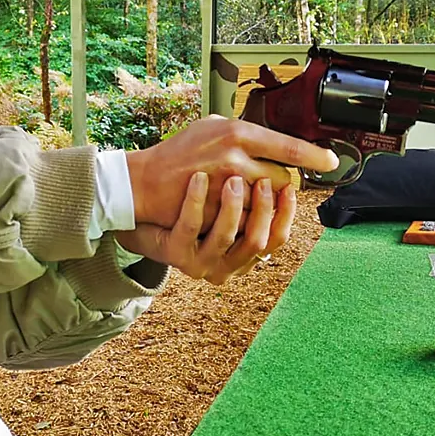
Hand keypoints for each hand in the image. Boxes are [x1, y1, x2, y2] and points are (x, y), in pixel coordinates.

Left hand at [115, 173, 296, 285]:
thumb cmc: (191, 209)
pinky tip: (199, 177)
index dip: (285, 213)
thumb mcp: (226, 206)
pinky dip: (196, 199)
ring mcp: (199, 262)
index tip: (289, 185)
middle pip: (256, 241)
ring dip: (232, 205)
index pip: (276, 239)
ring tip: (232, 176)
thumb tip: (286, 170)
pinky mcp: (175, 252)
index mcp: (244, 255)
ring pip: (225, 236)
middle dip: (263, 208)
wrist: (145, 219)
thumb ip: (252, 198)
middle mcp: (226, 265)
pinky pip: (190, 225)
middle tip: (262, 178)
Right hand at [125, 116, 334, 230]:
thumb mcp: (210, 126)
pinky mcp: (219, 212)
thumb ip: (243, 132)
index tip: (331, 161)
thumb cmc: (178, 152)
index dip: (315, 156)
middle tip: (268, 183)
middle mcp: (235, 158)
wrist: (144, 181)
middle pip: (283, 179)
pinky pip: (248, 220)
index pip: (289, 146)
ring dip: (264, 203)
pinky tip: (234, 209)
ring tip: (249, 196)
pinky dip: (246, 217)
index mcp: (237, 133)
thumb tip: (277, 140)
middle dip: (281, 185)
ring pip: (268, 203)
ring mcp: (226, 188)